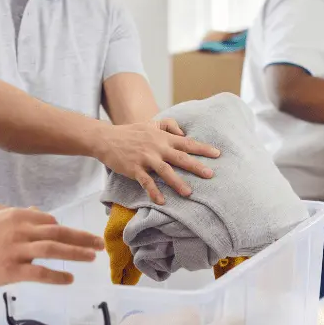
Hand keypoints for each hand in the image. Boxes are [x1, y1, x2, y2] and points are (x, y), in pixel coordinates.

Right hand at [0, 208, 102, 286]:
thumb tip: (38, 212)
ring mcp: (15, 250)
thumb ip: (17, 213)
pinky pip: (40, 273)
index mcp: (17, 216)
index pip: (50, 222)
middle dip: (82, 238)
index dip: (65, 231)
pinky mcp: (10, 270)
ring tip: (92, 258)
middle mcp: (19, 230)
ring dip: (76, 253)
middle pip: (59, 233)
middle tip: (100, 243)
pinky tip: (69, 279)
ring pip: (54, 250)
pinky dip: (57, 276)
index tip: (78, 239)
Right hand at [94, 119, 221, 204]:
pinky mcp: (134, 168)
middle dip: (196, 166)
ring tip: (189, 193)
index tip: (217, 154)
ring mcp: (145, 158)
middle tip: (210, 175)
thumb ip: (168, 125)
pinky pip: (146, 182)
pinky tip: (162, 201)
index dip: (202, 148)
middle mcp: (156, 147)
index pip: (186, 142)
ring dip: (177, 182)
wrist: (106, 138)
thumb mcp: (150, 124)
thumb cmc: (130, 132)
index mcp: (162, 137)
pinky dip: (154, 191)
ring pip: (165, 171)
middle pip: (180, 157)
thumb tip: (184, 133)